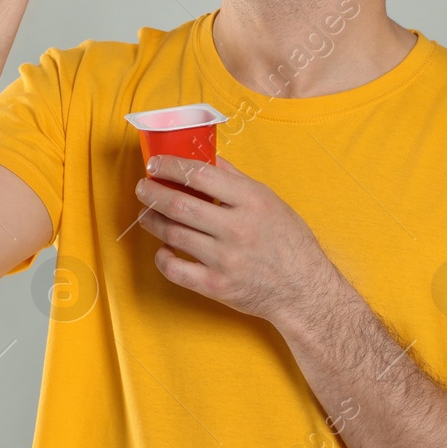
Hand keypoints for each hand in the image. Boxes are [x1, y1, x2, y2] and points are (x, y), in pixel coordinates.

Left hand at [133, 155, 343, 325]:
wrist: (303, 289)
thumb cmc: (288, 241)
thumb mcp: (270, 200)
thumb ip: (236, 179)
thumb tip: (205, 157)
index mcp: (252, 201)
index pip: (200, 174)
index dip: (171, 166)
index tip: (155, 163)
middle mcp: (237, 228)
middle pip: (179, 204)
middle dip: (152, 192)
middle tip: (143, 187)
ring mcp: (225, 259)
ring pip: (172, 234)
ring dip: (152, 221)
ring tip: (147, 214)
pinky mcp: (216, 286)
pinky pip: (175, 269)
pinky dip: (162, 257)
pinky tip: (163, 249)